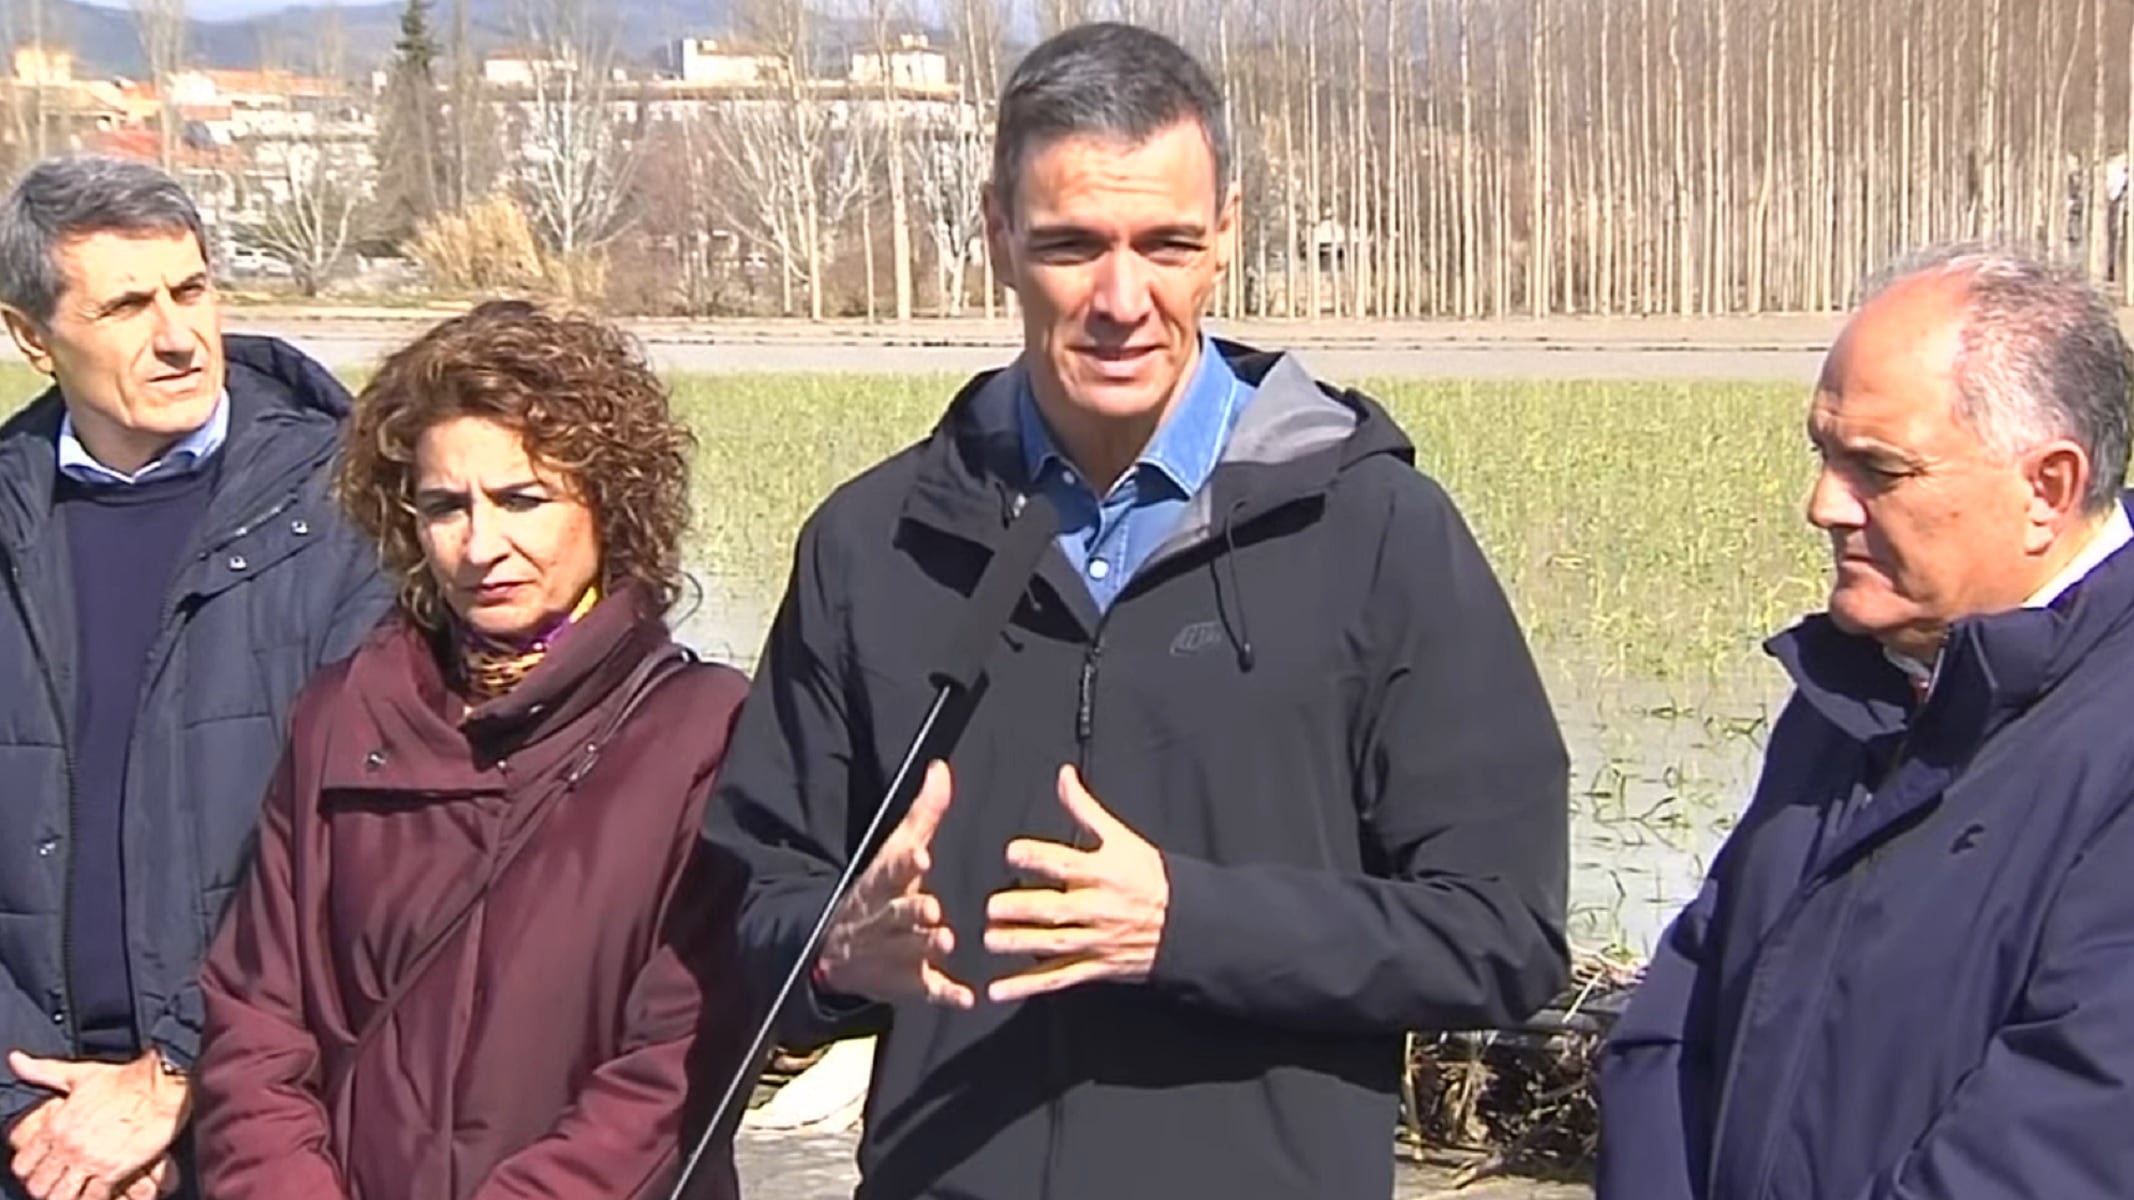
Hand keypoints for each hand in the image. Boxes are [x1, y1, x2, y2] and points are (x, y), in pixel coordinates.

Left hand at [7, 1051, 188, 1199]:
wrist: (162, 1086)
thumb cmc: (125, 1079)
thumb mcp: (80, 1073)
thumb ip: (42, 1071)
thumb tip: (16, 1060)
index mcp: (56, 1125)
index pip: (23, 1163)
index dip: (28, 1170)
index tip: (40, 1168)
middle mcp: (68, 1146)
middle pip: (39, 1185)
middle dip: (45, 1187)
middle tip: (57, 1183)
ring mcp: (90, 1161)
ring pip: (60, 1197)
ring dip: (65, 1197)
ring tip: (74, 1192)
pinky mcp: (115, 1170)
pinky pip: (92, 1198)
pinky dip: (91, 1199)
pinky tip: (97, 1193)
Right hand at [814, 760, 976, 1007]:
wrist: (834, 950)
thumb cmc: (880, 891)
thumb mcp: (896, 851)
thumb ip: (924, 814)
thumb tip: (941, 768)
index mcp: (882, 884)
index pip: (891, 871)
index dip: (905, 865)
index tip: (921, 857)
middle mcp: (883, 919)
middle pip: (896, 914)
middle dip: (912, 912)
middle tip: (933, 909)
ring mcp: (892, 953)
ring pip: (907, 951)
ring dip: (924, 947)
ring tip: (946, 940)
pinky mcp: (904, 983)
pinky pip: (924, 990)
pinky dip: (943, 994)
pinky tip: (966, 998)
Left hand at [984, 765, 1169, 1002]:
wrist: (1186, 923)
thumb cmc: (1149, 875)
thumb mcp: (1121, 838)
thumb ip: (1086, 809)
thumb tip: (1063, 775)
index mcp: (1103, 872)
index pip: (1067, 863)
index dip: (1039, 857)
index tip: (1012, 852)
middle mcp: (1097, 907)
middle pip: (1056, 909)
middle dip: (1023, 908)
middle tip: (992, 906)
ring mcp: (1095, 940)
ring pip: (1053, 945)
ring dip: (1020, 944)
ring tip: (990, 940)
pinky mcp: (1094, 966)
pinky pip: (1058, 978)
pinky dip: (1028, 986)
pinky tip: (999, 990)